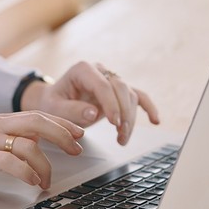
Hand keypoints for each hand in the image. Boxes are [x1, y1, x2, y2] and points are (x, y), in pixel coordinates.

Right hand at [0, 112, 83, 189]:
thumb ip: (4, 140)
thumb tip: (31, 147)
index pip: (36, 114)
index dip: (61, 123)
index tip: (78, 132)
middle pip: (38, 122)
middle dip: (63, 135)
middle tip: (78, 149)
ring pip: (28, 144)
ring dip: (45, 164)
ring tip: (47, 181)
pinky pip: (10, 162)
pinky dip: (27, 172)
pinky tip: (32, 182)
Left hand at [20, 61, 158, 144]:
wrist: (53, 101)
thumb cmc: (53, 103)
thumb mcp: (55, 109)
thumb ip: (72, 110)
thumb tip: (93, 113)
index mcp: (82, 70)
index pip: (103, 85)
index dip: (111, 104)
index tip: (113, 123)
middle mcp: (100, 71)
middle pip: (120, 88)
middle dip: (123, 113)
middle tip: (120, 134)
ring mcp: (110, 79)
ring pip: (129, 95)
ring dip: (130, 118)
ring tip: (122, 138)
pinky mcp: (117, 91)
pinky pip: (138, 96)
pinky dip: (148, 107)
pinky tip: (155, 120)